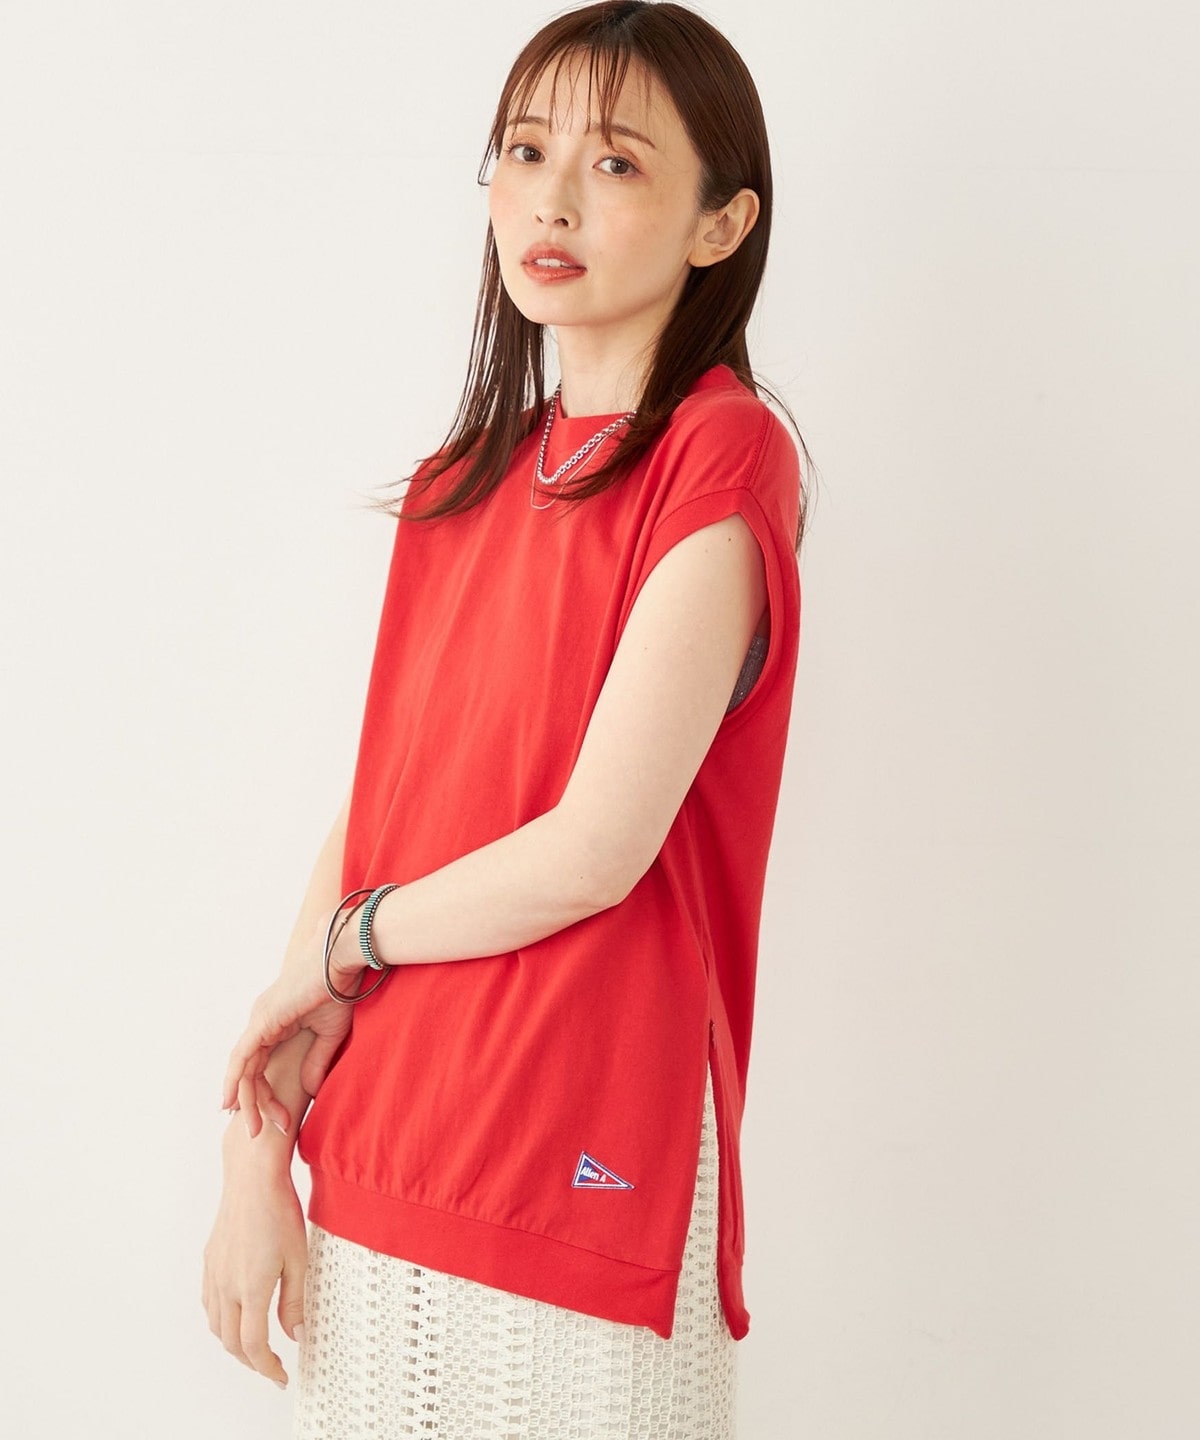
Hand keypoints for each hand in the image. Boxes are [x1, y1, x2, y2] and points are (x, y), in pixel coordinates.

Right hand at [202, 1122, 307, 1387]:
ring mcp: (214, 1274)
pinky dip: (220, 1322)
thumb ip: (295, 1301)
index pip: (253, 1345)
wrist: (252, 1177)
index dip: (267, 1368)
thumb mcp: (299, 1258)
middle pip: (231, 1342)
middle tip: (271, 1366)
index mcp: (251, 1289)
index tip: (281, 1375)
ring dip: (233, 1344)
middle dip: (251, 1361)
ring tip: (255, 1347)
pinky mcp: (209, 1261)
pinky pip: (209, 1304)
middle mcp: (227, 1286)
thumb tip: (296, 1334)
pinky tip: (234, 1316)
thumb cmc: (278, 1210)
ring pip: (216, 1326)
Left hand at [221, 906, 368, 1134]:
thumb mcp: (329, 1035)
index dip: (266, 1094)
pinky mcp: (263, 1020)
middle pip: (248, 1071)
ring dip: (246, 1101)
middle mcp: (261, 1021)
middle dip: (253, 1104)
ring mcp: (259, 1019)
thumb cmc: (340, 987)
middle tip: (259, 1132)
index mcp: (275, 1022)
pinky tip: (233, 1103)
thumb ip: (316, 1061)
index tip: (277, 1120)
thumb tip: (309, 1091)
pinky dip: (236, 1081)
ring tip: (252, 1129)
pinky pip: (243, 1057)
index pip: (262, 1065)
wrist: (342, 958)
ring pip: (243, 1068)